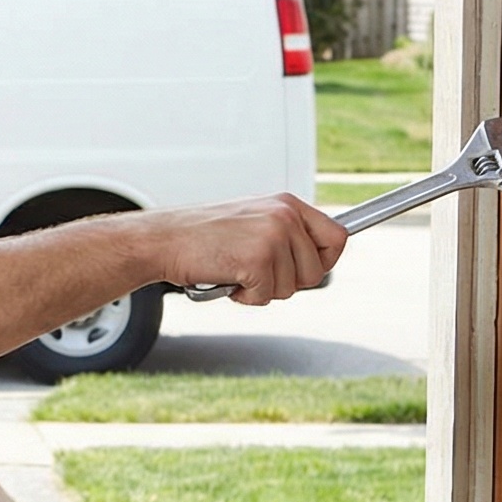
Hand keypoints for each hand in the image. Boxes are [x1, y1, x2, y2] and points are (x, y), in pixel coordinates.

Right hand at [143, 194, 347, 304]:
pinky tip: (227, 279)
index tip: (310, 269)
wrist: (163, 239)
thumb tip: (314, 261)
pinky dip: (245, 297)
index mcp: (286, 204)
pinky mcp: (258, 260)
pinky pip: (266, 297)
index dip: (326, 260)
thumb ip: (283, 233)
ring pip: (291, 288)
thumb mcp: (251, 221)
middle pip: (316, 270)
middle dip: (288, 282)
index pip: (338, 236)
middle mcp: (284, 216)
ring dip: (262, 290)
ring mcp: (273, 237)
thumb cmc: (200, 235)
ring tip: (235, 270)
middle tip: (256, 273)